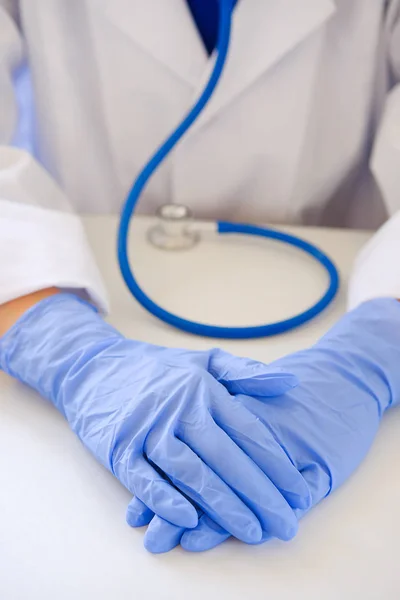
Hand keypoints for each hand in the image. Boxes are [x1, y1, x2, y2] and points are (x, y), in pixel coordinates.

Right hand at [0, 293, 309, 544]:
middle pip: (226, 458)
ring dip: (223, 506)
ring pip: (192, 473)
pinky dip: (166, 501)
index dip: (278, 466)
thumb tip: (290, 383)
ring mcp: (148, 430)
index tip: (301, 494)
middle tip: (286, 525)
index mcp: (205, 390)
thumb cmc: (160, 371)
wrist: (95, 368)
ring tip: (252, 532)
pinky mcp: (120, 449)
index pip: (250, 432)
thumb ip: (246, 373)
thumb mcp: (204, 361)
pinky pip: (145, 480)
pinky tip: (190, 521)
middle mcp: (180, 410)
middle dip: (260, 495)